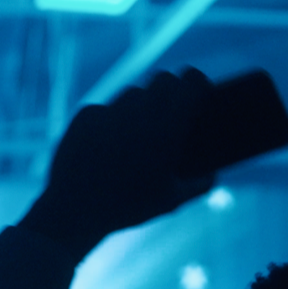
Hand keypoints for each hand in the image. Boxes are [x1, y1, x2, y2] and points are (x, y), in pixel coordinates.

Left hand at [18, 68, 216, 255]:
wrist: (74, 210)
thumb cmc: (128, 207)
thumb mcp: (171, 201)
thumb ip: (200, 184)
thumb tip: (213, 174)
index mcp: (166, 129)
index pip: (190, 81)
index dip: (198, 82)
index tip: (200, 90)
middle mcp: (138, 112)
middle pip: (163, 78)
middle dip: (172, 89)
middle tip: (173, 108)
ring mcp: (109, 111)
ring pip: (133, 92)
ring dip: (141, 105)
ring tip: (138, 132)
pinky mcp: (85, 114)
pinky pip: (105, 108)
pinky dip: (111, 121)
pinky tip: (107, 145)